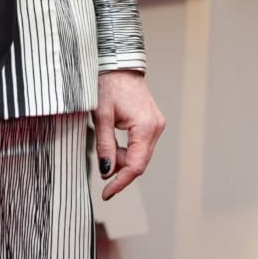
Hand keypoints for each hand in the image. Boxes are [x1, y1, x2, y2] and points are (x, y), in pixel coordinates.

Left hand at [94, 69, 163, 201]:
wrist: (118, 63)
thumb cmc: (108, 84)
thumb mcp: (101, 116)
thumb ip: (105, 145)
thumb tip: (107, 172)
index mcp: (145, 126)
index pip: (135, 165)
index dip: (121, 182)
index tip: (106, 194)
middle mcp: (156, 127)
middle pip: (139, 162)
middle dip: (120, 170)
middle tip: (101, 170)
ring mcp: (156, 125)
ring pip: (140, 155)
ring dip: (122, 159)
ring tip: (105, 146)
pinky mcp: (152, 123)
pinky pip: (141, 145)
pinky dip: (127, 150)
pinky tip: (114, 144)